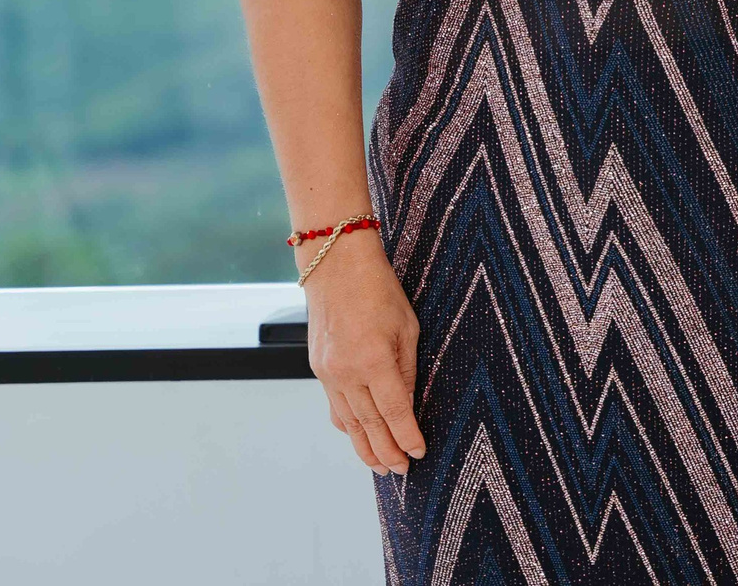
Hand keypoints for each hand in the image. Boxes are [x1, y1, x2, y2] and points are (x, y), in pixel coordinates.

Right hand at [303, 230, 425, 474]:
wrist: (335, 266)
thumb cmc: (378, 289)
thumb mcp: (407, 327)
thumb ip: (407, 369)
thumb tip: (409, 405)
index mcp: (373, 360)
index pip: (395, 412)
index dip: (408, 437)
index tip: (419, 454)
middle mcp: (346, 372)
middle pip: (369, 425)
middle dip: (387, 452)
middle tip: (401, 472)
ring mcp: (328, 372)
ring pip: (348, 423)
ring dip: (365, 447)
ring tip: (381, 466)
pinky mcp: (318, 369)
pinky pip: (335, 407)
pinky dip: (348, 426)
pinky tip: (358, 438)